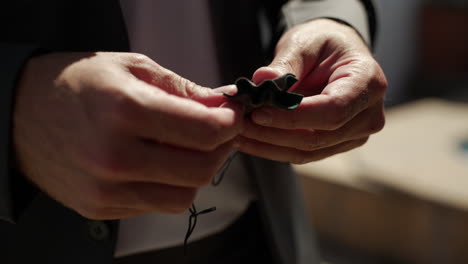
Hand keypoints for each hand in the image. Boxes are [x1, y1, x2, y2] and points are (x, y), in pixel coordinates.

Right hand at [13, 52, 243, 218]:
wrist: (19, 113)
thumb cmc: (75, 83)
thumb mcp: (131, 68)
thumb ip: (182, 90)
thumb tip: (222, 106)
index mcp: (124, 111)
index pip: (204, 132)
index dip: (229, 124)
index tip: (231, 116)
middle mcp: (114, 157)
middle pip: (199, 170)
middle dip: (220, 149)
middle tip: (217, 132)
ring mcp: (104, 188)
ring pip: (183, 195)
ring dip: (197, 171)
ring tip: (188, 147)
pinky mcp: (99, 207)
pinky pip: (155, 205)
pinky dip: (169, 185)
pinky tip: (159, 162)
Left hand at [237, 19, 386, 163]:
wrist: (336, 55)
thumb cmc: (323, 44)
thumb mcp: (304, 42)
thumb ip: (285, 63)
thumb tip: (261, 81)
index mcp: (368, 83)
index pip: (332, 111)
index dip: (293, 117)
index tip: (258, 113)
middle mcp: (369, 115)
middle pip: (318, 136)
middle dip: (273, 133)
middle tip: (238, 123)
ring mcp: (355, 134)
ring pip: (307, 151)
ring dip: (268, 145)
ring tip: (238, 132)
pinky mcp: (338, 144)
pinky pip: (304, 153)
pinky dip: (274, 148)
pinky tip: (250, 139)